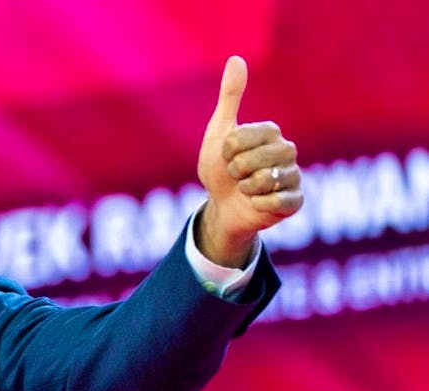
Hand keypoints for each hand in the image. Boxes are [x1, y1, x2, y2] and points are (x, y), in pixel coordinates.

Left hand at [196, 55, 302, 267]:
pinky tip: (256, 203)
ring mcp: (294, 176)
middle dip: (237, 170)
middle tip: (236, 175)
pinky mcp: (296, 201)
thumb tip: (237, 58)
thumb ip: (231, 96)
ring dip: (247, 188)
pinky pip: (277, 201)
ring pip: (268, 180)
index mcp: (271, 132)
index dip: (227, 151)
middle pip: (257, 159)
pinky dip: (258, 204)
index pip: (243, 137)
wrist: (222, 207)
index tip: (226, 155)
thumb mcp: (220, 131)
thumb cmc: (220, 168)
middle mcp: (287, 151)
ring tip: (246, 188)